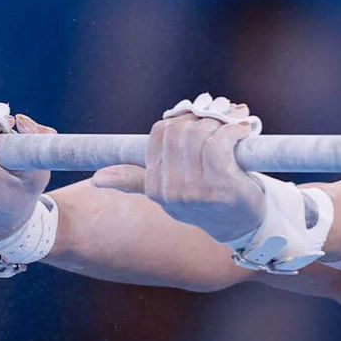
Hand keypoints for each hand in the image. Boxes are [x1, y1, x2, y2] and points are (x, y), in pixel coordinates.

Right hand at [91, 102, 265, 242]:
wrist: (242, 227)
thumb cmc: (208, 203)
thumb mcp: (169, 194)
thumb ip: (136, 181)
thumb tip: (97, 179)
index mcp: (154, 187)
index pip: (159, 133)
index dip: (181, 118)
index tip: (199, 115)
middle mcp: (170, 190)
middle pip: (179, 131)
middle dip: (202, 116)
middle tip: (222, 113)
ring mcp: (194, 190)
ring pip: (198, 135)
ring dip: (220, 121)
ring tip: (234, 121)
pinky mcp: (220, 186)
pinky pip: (220, 143)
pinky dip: (233, 131)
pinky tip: (243, 130)